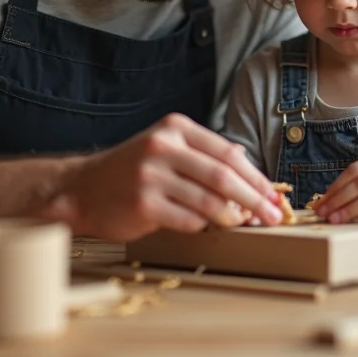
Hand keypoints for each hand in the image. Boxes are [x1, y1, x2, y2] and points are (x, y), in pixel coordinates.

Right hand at [42, 113, 283, 241]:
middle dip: (254, 199)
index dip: (255, 177)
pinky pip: (188, 220)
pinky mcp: (143, 204)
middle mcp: (162, 147)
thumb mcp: (169, 150)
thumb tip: (251, 172)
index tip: (273, 195)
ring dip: (233, 217)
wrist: (84, 188)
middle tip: (273, 216)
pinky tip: (207, 227)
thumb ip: (205, 156)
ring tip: (246, 224)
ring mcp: (151, 175)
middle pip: (223, 176)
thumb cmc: (134, 172)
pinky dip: (203, 227)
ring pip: (209, 201)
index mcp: (175, 129)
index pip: (227, 153)